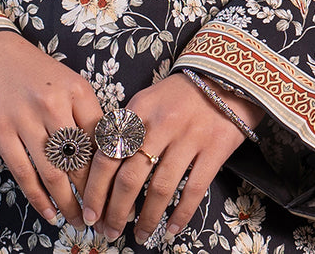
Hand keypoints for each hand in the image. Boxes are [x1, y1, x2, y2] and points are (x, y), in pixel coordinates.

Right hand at [0, 30, 102, 229]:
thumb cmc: (30, 69)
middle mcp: (54, 103)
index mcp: (77, 89)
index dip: (110, 172)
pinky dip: (39, 199)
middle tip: (100, 217)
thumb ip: (83, 113)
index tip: (116, 193)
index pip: (102, 140)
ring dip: (68, 204)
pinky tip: (50, 213)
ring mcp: (25, 118)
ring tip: (77, 221)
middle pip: (81, 161)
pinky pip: (24, 174)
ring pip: (54, 173)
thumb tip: (104, 156)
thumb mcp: (65, 80)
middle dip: (92, 196)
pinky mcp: (0, 131)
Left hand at [82, 72, 262, 244]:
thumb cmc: (180, 94)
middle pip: (130, 177)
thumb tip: (103, 165)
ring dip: (147, 219)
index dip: (95, 188)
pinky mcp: (213, 150)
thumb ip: (126, 127)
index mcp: (139, 110)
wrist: (225, 78)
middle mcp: (160, 124)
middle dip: (115, 211)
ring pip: (160, 189)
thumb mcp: (147, 99)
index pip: (108, 154)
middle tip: (108, 232)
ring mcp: (188, 138)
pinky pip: (193, 190)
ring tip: (140, 236)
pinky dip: (180, 215)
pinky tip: (171, 230)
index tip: (90, 212)